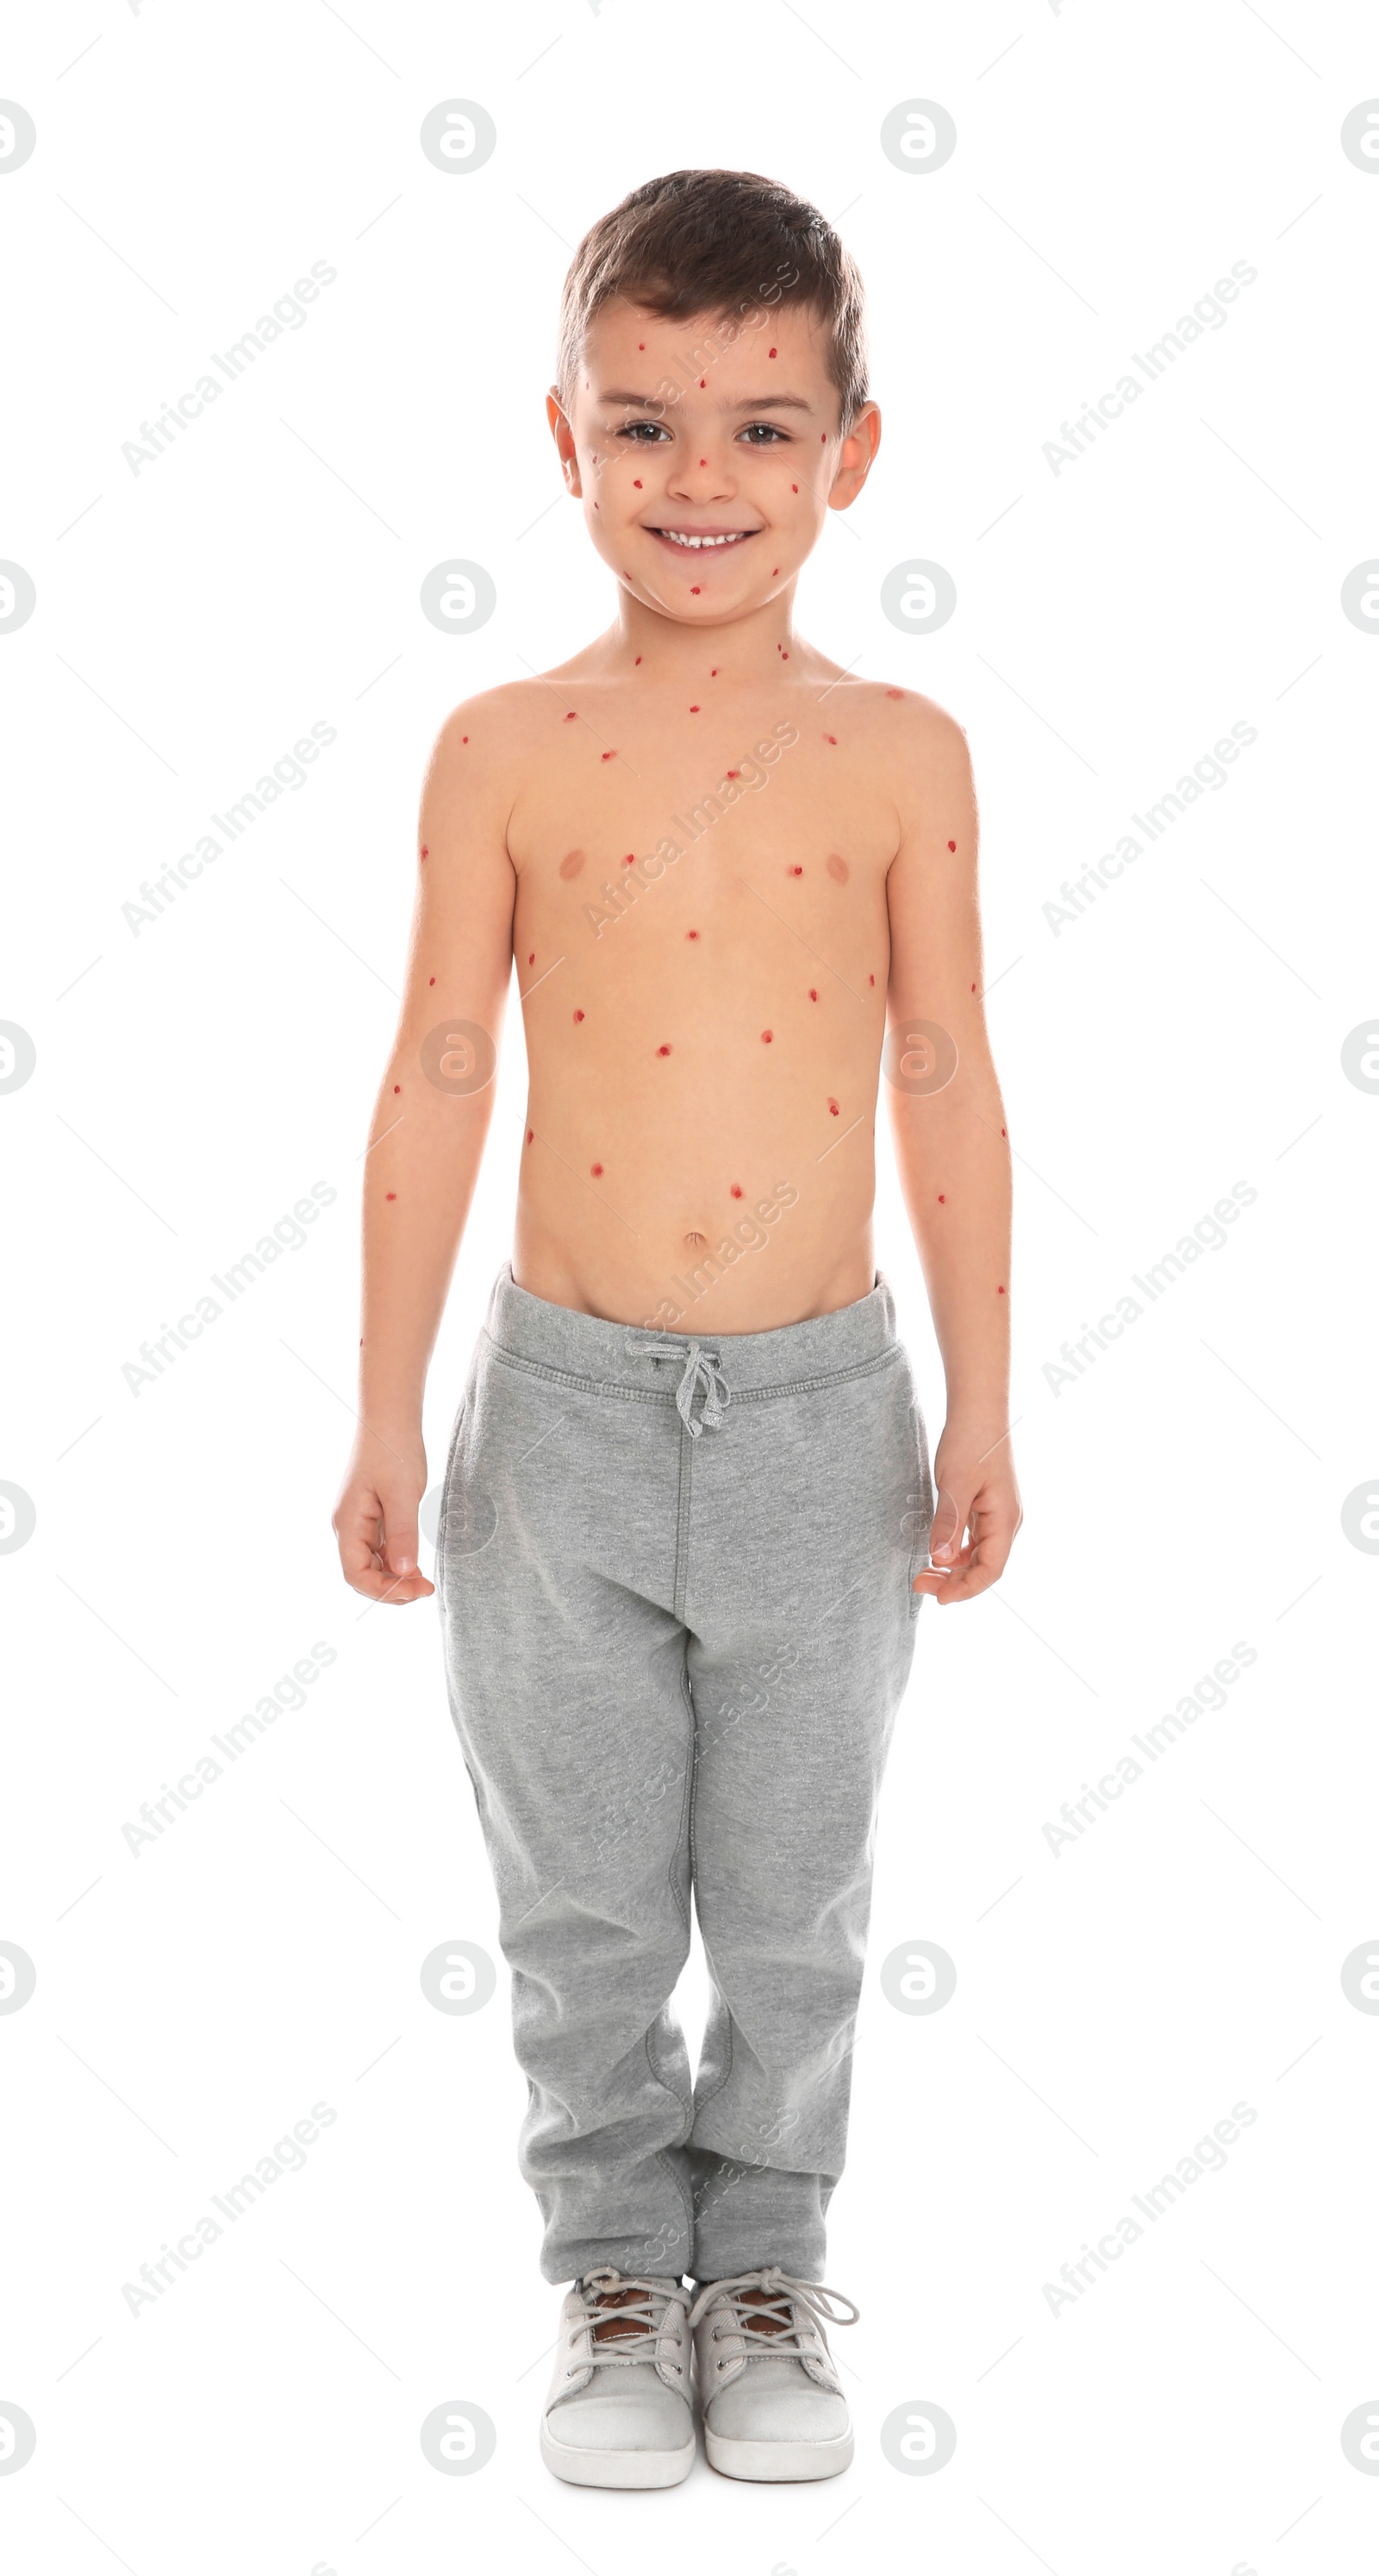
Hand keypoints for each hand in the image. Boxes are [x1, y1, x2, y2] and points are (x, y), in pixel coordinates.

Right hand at [333, 1424, 433, 1603]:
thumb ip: (401, 1535)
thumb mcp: (402, 1494)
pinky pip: (380, 1550)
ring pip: (372, 1565)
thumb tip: (403, 1573)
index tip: (417, 1591)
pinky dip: (396, 1562)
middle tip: (426, 1589)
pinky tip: (416, 1565)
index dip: (384, 1591)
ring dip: (395, 1578)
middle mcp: (348, 1527)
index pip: (356, 1575)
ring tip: (424, 1581)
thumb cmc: (393, 1450)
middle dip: (392, 1589)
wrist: (390, 1419)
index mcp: (347, 1523)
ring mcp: (359, 1523)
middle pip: (363, 1574)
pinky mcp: (372, 1516)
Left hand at [912, 1425, 1021, 1606]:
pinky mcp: (986, 1506)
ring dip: (953, 1568)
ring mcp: (997, 1514)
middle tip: (918, 1583)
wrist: (978, 1411)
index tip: (937, 1598)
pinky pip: (973, 1540)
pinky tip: (936, 1551)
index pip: (990, 1570)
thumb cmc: (970, 1442)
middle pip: (984, 1566)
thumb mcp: (954, 1484)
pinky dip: (955, 1551)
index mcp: (1005, 1520)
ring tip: (923, 1571)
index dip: (965, 1589)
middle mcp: (1007, 1522)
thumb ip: (948, 1523)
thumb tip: (940, 1559)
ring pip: (978, 1555)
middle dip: (954, 1581)